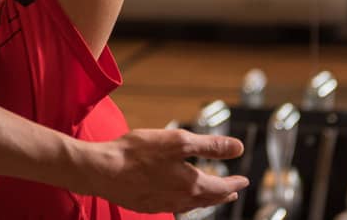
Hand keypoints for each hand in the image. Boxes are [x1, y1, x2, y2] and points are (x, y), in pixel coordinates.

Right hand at [81, 129, 246, 212]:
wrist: (102, 170)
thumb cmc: (138, 153)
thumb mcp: (179, 141)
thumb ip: (210, 145)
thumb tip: (238, 148)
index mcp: (191, 184)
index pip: (220, 187)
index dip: (234, 183)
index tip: (244, 181)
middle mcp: (179, 199)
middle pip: (208, 199)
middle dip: (222, 194)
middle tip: (232, 192)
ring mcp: (162, 204)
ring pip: (190, 205)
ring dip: (204, 199)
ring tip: (210, 195)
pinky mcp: (146, 204)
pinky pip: (173, 206)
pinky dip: (184, 202)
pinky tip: (179, 197)